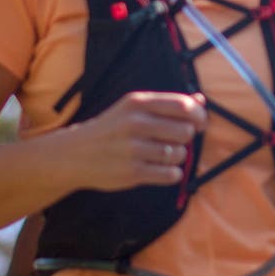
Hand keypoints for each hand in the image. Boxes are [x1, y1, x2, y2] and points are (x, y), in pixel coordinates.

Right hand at [66, 91, 205, 190]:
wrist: (74, 154)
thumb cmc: (111, 129)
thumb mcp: (134, 109)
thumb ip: (168, 104)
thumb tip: (200, 100)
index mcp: (137, 103)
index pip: (183, 106)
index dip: (199, 116)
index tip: (199, 124)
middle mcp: (135, 123)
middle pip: (185, 131)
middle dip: (185, 139)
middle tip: (173, 141)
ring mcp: (133, 149)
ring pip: (179, 154)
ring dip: (178, 157)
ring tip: (163, 156)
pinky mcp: (132, 172)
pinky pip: (170, 174)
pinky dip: (171, 174)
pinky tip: (160, 170)